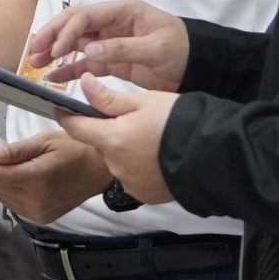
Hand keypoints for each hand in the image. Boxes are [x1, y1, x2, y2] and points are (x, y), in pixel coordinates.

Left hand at [0, 130, 111, 222]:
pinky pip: (16, 205)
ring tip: (9, 167)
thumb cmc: (77, 150)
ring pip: (4, 198)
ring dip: (0, 183)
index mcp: (38, 179)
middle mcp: (37, 200)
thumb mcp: (47, 141)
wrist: (100, 171)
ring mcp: (40, 212)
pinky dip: (11, 192)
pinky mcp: (42, 217)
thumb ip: (19, 150)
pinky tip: (20, 180)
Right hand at [29, 0, 189, 90]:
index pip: (86, 16)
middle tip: (35, 52)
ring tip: (37, 65)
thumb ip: (122, 48)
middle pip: (75, 26)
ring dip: (56, 53)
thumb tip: (88, 50)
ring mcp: (110, 42)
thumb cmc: (183, 51)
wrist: (199, 67)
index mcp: (123, 12)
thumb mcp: (155, 48)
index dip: (67, 30)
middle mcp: (112, 24)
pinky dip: (70, 69)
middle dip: (53, 37)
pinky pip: (86, 63)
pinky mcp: (112, 61)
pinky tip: (55, 77)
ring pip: (76, 44)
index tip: (56, 48)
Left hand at [54, 77, 175, 203]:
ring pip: (118, 161)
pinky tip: (159, 157)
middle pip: (101, 144)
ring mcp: (130, 183)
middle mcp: (115, 166)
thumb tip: (82, 84)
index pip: (76, 128)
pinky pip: (134, 177)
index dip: (67, 117)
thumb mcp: (145, 101)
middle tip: (133, 120)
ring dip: (127, 151)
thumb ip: (109, 98)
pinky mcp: (146, 195)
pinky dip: (141, 167)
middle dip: (110, 132)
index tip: (62, 109)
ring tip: (152, 140)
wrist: (216, 154)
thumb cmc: (181, 122)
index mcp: (111, 140)